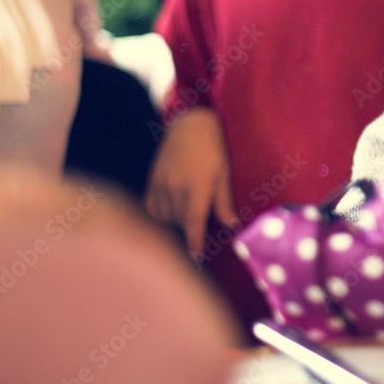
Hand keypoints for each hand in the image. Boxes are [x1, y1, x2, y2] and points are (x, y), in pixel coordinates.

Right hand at [144, 107, 239, 258]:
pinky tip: (170, 212)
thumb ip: (224, 201)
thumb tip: (232, 226)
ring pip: (164, 217)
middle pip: (179, 222)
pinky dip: (159, 215)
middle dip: (189, 230)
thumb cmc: (214, 149)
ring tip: (187, 215)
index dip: (194, 241)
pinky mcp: (152, 181)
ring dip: (174, 222)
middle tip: (200, 230)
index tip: (195, 258)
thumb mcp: (224, 173)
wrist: (190, 126)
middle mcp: (177, 187)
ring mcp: (161, 184)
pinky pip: (151, 208)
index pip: (194, 221)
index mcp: (198, 186)